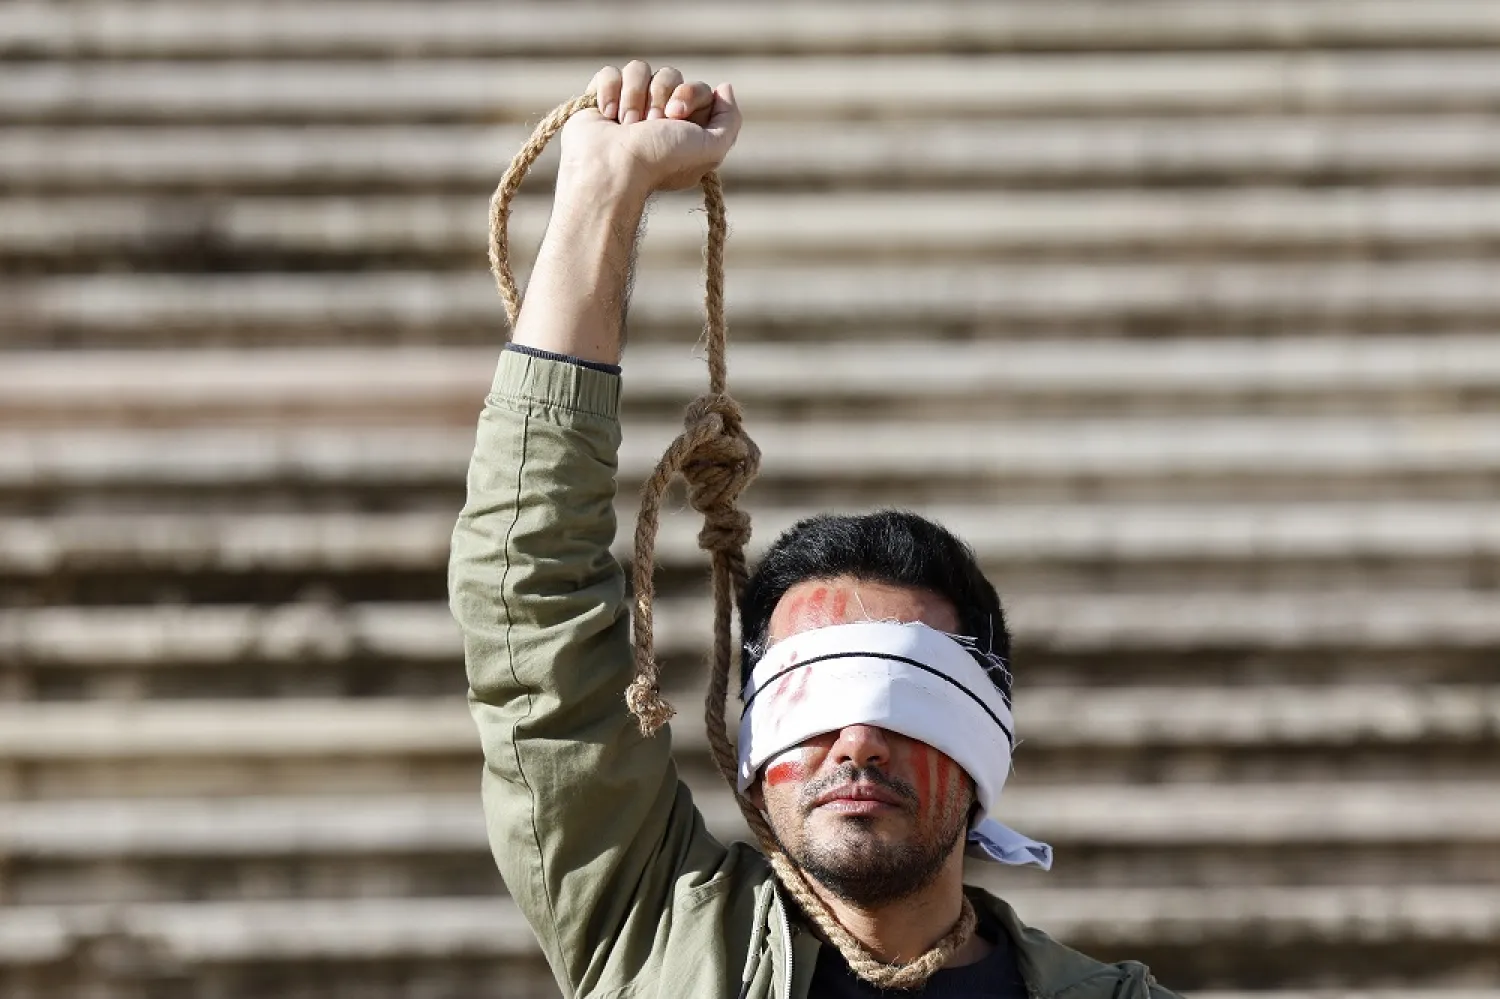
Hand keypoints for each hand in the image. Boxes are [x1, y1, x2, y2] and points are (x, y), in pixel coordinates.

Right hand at [557, 61, 740, 199]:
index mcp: (685, 126)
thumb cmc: (661, 160)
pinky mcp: (602, 99)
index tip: (675, 117)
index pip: (699, 88)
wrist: (613, 168)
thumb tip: (725, 87)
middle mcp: (658, 114)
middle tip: (651, 123)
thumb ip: (730, 120)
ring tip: (626, 125)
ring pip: (639, 69)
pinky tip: (608, 116)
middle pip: (669, 74)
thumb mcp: (711, 148)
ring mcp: (629, 105)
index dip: (689, 94)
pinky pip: (610, 72)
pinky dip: (609, 91)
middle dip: (660, 95)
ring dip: (634, 96)